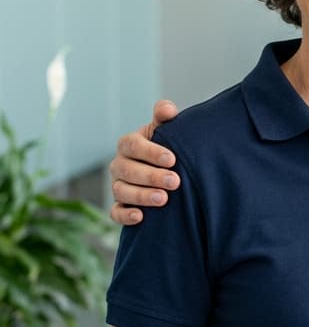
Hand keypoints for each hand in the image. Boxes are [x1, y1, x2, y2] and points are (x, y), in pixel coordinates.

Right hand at [109, 101, 180, 224]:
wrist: (171, 168)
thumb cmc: (168, 146)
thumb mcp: (167, 129)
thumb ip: (165, 116)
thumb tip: (167, 109)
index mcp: (129, 144)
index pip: (132, 145)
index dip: (151, 152)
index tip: (172, 159)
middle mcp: (120, 164)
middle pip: (127, 170)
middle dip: (151, 176)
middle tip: (175, 181)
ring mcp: (118, 185)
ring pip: (121, 191)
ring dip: (141, 196)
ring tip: (163, 199)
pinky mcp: (120, 205)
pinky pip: (115, 212)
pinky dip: (125, 215)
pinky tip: (140, 217)